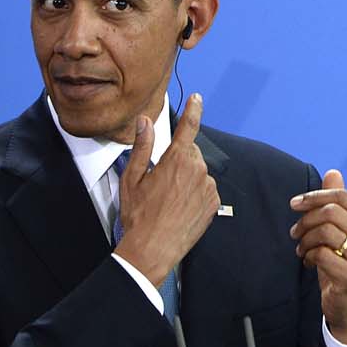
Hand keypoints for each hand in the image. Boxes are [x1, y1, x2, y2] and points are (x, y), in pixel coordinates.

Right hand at [114, 93, 219, 287]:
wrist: (153, 248)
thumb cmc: (139, 215)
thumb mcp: (132, 178)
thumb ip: (142, 146)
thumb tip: (145, 121)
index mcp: (177, 159)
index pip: (188, 127)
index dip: (193, 110)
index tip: (197, 98)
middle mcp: (198, 170)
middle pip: (191, 153)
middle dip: (179, 159)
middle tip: (160, 180)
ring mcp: (208, 187)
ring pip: (199, 172)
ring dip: (187, 178)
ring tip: (168, 199)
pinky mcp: (214, 202)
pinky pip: (206, 189)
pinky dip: (195, 193)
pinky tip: (180, 207)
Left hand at [290, 169, 346, 346]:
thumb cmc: (343, 265)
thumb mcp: (341, 233)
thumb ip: (337, 203)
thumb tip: (333, 172)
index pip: (342, 197)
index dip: (315, 196)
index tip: (294, 204)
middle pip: (331, 212)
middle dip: (306, 220)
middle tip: (295, 233)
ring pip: (324, 232)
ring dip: (305, 240)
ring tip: (301, 249)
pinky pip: (321, 254)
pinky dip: (308, 256)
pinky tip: (308, 262)